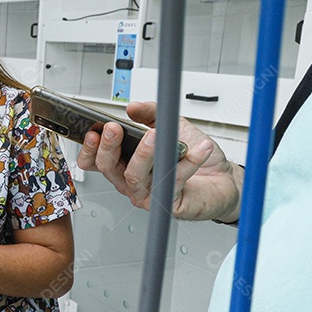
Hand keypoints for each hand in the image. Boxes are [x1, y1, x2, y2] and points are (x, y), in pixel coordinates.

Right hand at [76, 101, 241, 221]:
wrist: (222, 179)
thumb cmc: (190, 157)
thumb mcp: (170, 126)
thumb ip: (150, 114)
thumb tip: (132, 107)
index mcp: (124, 165)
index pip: (94, 162)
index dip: (89, 149)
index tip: (93, 131)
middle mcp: (131, 182)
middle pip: (109, 168)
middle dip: (109, 147)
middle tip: (114, 128)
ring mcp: (148, 195)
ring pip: (135, 176)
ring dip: (144, 154)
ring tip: (155, 135)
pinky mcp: (168, 203)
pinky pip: (172, 181)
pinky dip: (187, 163)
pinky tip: (199, 149)